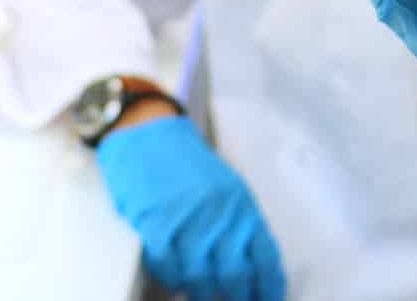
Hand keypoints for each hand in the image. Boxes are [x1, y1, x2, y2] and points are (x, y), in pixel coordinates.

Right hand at [96, 116, 286, 300]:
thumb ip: (239, 226)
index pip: (266, 261)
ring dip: (199, 294)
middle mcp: (220, 214)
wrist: (149, 133)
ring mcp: (188, 218)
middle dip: (234, 298)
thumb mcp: (227, 190)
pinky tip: (173, 276)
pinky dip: (170, 278)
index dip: (267, 290)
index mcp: (243, 206)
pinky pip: (167, 266)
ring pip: (200, 279)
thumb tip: (251, 273)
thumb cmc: (186, 165)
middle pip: (235, 277)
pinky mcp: (156, 221)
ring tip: (197, 294)